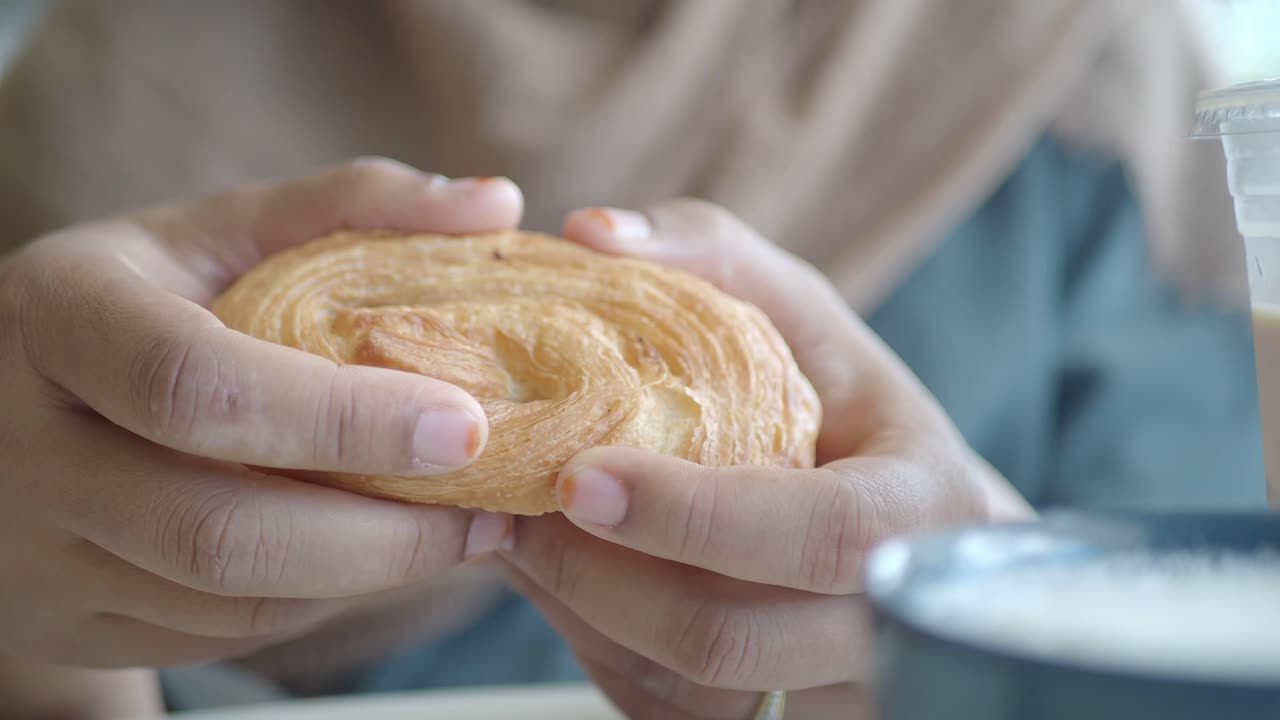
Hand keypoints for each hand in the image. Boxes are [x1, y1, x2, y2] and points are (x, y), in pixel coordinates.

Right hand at [0, 158, 521, 666]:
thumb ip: (349, 205)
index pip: (198, 386)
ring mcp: (42, 556)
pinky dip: (323, 601)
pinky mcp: (75, 625)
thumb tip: (498, 204)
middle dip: (383, 535)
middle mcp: (28, 451)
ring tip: (462, 533)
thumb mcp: (214, 232)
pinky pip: (221, 635)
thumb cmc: (140, 299)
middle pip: (219, 531)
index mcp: (60, 318)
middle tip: (493, 510)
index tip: (466, 426)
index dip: (343, 418)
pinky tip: (380, 555)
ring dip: (370, 577)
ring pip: (231, 602)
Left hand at [501, 200, 1033, 718]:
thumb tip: (591, 234)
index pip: (814, 536)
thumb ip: (714, 258)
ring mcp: (829, 692)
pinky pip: (661, 708)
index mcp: (918, 513)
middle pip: (727, 638)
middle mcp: (888, 624)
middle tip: (509, 510)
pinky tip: (561, 576)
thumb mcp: (810, 318)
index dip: (691, 515)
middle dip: (597, 578)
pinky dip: (591, 644)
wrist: (914, 539)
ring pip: (681, 687)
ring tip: (513, 533)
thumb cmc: (855, 413)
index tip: (578, 477)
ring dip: (576, 614)